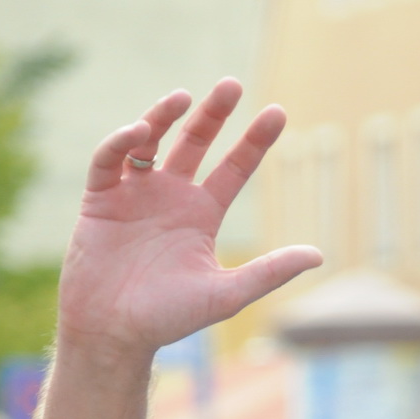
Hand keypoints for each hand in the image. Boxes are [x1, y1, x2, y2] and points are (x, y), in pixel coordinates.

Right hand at [57, 79, 320, 359]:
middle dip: (213, 114)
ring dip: (164, 117)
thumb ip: (269, 271)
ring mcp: (135, 195)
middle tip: (232, 84)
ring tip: (182, 97)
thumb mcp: (227, 292)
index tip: (278, 113)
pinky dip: (121, 144)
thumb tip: (319, 255)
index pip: (235, 168)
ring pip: (151, 143)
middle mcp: (171, 198)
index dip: (255, 141)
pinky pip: (109, 161)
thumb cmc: (170, 318)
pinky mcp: (99, 200)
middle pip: (196, 143)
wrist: (114, 333)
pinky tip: (138, 133)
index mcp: (203, 215)